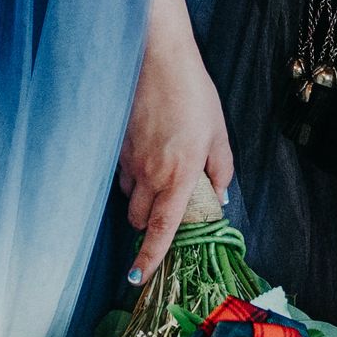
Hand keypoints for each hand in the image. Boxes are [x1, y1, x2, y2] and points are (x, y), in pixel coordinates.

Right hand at [118, 23, 234, 280]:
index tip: (138, 278)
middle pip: (140, 219)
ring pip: (129, 198)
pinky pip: (122, 174)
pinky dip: (133, 176)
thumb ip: (220, 169)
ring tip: (162, 174)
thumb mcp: (218, 132)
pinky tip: (148, 154)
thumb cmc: (192, 93)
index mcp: (178, 176)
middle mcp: (149, 174)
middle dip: (151, 223)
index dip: (148, 258)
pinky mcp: (117, 145)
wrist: (155, 59)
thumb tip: (219, 197)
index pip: (161, 229)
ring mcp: (129, 160)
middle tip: (170, 206)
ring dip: (142, 198)